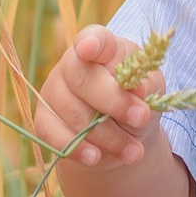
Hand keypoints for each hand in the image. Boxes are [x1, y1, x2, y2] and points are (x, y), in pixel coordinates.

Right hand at [34, 26, 164, 169]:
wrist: (122, 132)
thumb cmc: (138, 100)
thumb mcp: (151, 89)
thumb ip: (146, 85)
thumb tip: (137, 90)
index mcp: (102, 47)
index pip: (94, 39)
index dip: (90, 43)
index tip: (88, 49)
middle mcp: (72, 64)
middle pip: (82, 79)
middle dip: (114, 102)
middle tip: (142, 118)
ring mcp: (54, 91)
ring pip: (74, 113)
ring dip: (108, 136)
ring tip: (134, 151)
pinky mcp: (44, 120)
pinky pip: (54, 135)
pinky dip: (78, 149)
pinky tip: (97, 157)